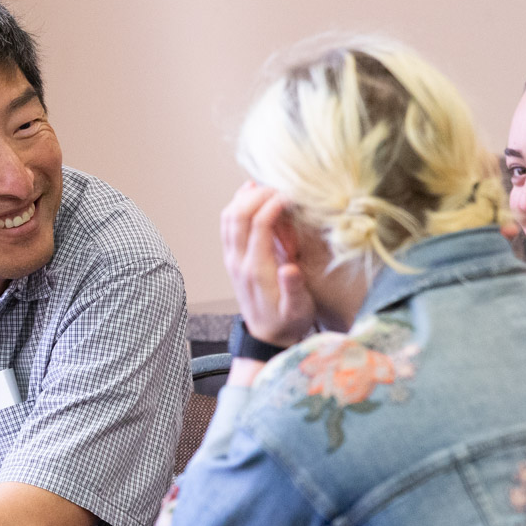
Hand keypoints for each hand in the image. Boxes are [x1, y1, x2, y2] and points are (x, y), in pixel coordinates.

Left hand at [221, 181, 317, 347]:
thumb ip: (293, 289)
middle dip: (259, 194)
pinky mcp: (232, 257)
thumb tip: (290, 268)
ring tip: (269, 191)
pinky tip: (250, 194)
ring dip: (246, 198)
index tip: (291, 195)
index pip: (258, 225)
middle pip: (238, 214)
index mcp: (256, 269)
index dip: (273, 204)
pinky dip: (237, 205)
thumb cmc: (286, 322)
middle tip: (281, 189)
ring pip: (228, 216)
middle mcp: (239, 261)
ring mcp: (232, 258)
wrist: (266, 337)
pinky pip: (227, 224)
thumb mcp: (297, 310)